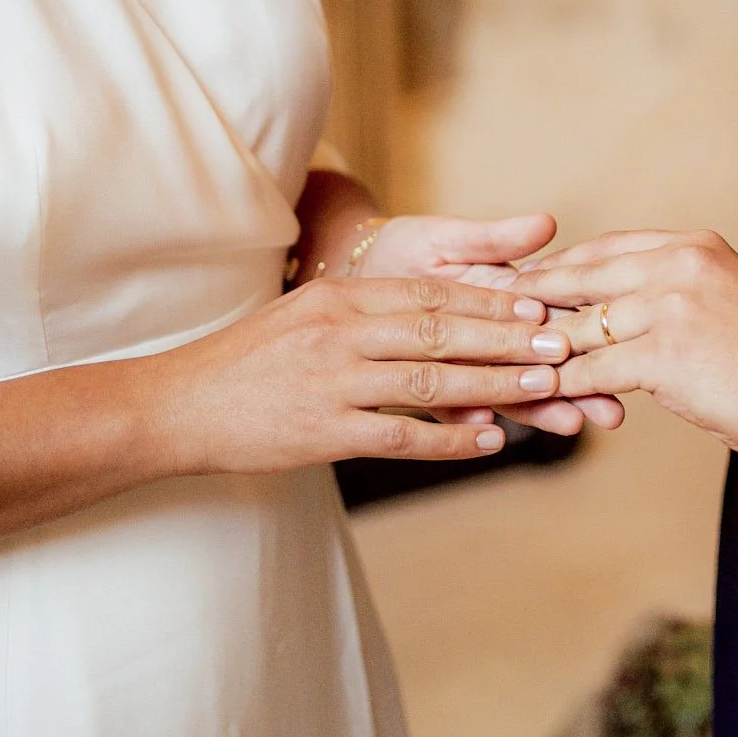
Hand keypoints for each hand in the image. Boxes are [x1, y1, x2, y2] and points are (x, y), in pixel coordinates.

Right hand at [150, 276, 574, 473]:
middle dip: (509, 339)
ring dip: (495, 386)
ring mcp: (332, 383)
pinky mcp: (323, 432)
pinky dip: (450, 442)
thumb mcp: (302, 316)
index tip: (538, 305)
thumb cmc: (245, 363)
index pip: (429, 294)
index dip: (489, 301)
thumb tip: (425, 315)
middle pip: (441, 331)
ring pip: (431, 382)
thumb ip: (360, 311)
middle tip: (562, 344)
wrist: (175, 406)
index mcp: (338, 298)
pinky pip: (401, 437)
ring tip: (544, 388)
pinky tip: (489, 443)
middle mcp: (339, 333)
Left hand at [358, 212, 626, 434]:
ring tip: (569, 423)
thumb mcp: (445, 238)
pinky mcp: (427, 390)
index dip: (586, 332)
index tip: (617, 346)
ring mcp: (461, 366)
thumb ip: (494, 239)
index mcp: (505, 298)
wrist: (350, 277)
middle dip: (578, 385)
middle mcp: (490, 338)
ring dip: (538, 408)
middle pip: (541, 363)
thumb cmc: (403, 252)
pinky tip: (488, 428)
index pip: (555, 316)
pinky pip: (447, 408)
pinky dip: (467, 418)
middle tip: (611, 409)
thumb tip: (545, 223)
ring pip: (505, 390)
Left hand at [510, 231, 737, 462]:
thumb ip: (683, 290)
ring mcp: (670, 306)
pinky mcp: (664, 354)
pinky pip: (594, 369)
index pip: (610, 248)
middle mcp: (680, 264)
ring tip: (503, 358)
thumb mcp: (730, 299)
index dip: (566, 266)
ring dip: (541, 345)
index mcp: (694, 246)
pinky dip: (562, 384)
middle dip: (538, 298)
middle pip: (586, 277)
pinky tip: (539, 395)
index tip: (533, 279)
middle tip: (497, 313)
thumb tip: (634, 301)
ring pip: (584, 326)